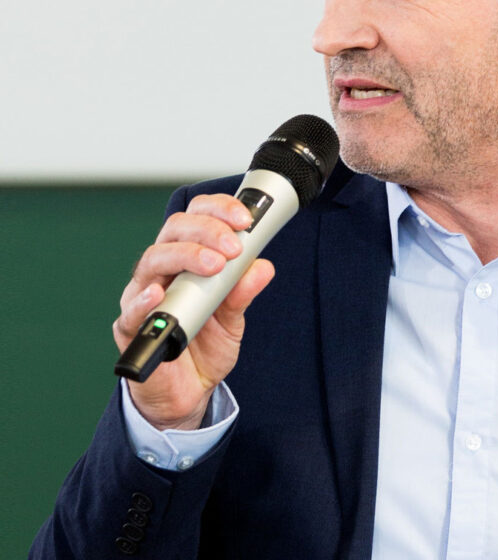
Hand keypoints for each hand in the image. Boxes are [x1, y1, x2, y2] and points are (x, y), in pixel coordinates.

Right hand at [113, 194, 274, 430]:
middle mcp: (163, 270)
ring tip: (214, 265)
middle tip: (233, 247)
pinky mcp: (130, 327)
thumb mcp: (234, 317)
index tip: (245, 218)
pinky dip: (144, 299)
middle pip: (174, 230)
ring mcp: (143, 296)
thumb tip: (263, 267)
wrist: (189, 391)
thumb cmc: (206, 345)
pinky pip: (131, 310)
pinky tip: (159, 293)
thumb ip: (244, 291)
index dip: (218, 210)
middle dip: (207, 231)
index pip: (197, 217)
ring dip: (185, 256)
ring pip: (153, 260)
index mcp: (188, 258)